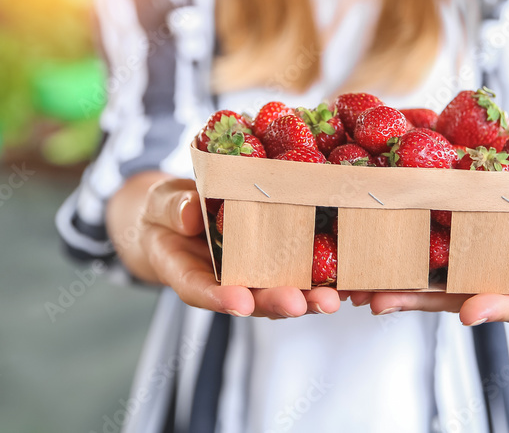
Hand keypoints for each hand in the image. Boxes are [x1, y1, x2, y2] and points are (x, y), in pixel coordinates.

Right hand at [112, 174, 341, 318]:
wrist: (183, 214)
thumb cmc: (167, 211)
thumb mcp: (162, 203)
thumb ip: (174, 208)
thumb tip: (191, 214)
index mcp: (189, 273)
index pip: (201, 290)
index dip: (220, 299)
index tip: (239, 302)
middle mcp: (225, 281)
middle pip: (251, 299)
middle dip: (276, 303)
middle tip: (298, 304)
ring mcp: (253, 274)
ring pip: (280, 290)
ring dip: (307, 297)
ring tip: (331, 300)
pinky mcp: (277, 259)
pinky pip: (299, 269)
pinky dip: (322, 275)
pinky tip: (346, 277)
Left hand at [345, 189, 508, 323]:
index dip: (495, 308)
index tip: (469, 312)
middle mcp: (496, 285)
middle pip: (456, 300)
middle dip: (416, 301)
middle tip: (381, 301)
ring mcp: (470, 273)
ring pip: (431, 286)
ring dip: (395, 286)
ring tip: (359, 288)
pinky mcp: (450, 254)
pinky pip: (423, 260)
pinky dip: (396, 262)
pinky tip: (364, 261)